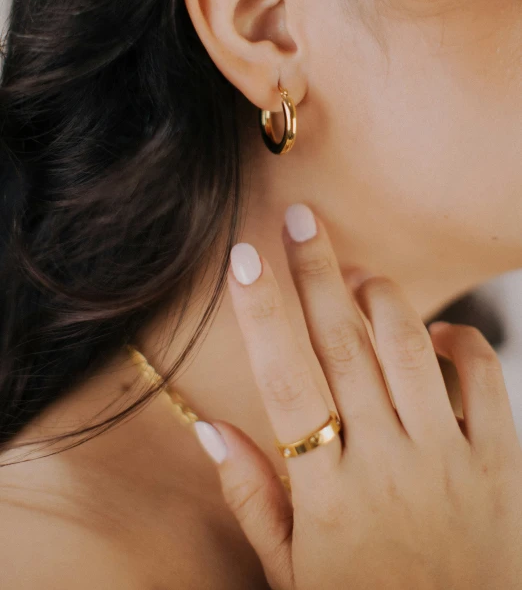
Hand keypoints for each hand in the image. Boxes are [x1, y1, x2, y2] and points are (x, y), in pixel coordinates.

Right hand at [208, 204, 521, 589]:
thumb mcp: (292, 572)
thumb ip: (252, 498)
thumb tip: (211, 429)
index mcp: (327, 493)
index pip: (285, 382)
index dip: (263, 314)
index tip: (246, 259)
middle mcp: (386, 464)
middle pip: (345, 345)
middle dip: (318, 272)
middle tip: (302, 219)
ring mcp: (448, 460)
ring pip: (409, 348)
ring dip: (381, 297)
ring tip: (357, 272)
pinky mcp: (499, 464)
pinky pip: (484, 380)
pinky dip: (459, 340)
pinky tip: (433, 332)